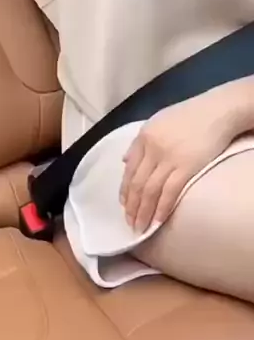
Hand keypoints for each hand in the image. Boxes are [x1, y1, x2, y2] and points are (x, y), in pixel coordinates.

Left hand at [119, 82, 248, 234]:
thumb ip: (140, 141)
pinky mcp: (186, 167)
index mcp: (143, 136)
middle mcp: (152, 148)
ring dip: (143, 212)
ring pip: (150, 191)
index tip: (124, 205)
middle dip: (132, 206)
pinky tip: (157, 221)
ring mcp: (168, 158)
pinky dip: (162, 209)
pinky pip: (170, 192)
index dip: (125, 190)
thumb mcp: (157, 122)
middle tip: (129, 223)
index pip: (129, 169)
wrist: (216, 111)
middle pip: (137, 183)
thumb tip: (125, 160)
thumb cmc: (189, 116)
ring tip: (140, 228)